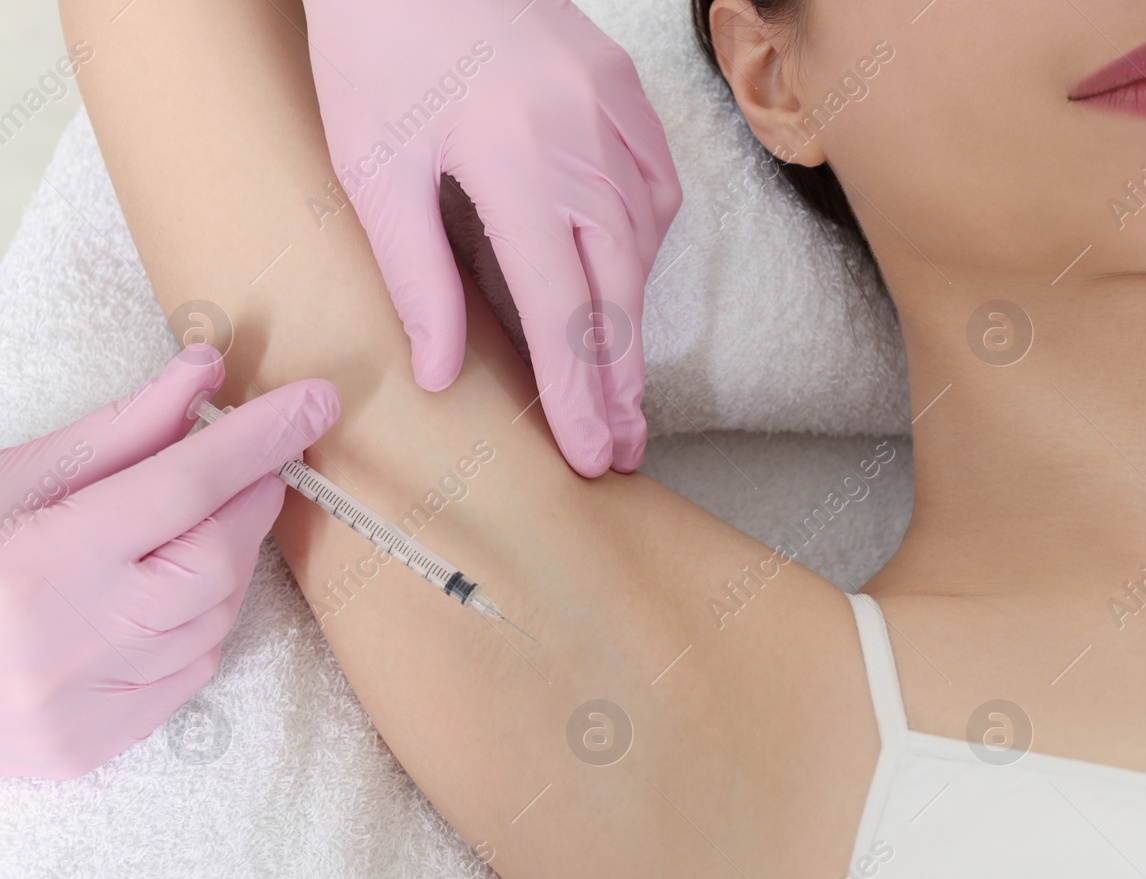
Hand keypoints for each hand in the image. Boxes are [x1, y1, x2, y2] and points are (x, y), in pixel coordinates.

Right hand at [0, 346, 340, 778]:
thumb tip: (205, 375)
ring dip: (222, 562)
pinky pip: (189, 672)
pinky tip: (158, 596)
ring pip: (214, 619)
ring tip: (184, 528)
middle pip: (216, 559)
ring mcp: (85, 707)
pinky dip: (194, 623)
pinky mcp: (92, 749)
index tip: (317, 401)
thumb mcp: (11, 478)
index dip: (258, 439)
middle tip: (251, 464)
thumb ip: (119, 433)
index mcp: (43, 564)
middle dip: (247, 503)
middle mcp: (73, 644)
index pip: (184, 487)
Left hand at [304, 0, 680, 475]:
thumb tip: (443, 373)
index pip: (561, 312)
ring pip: (645, 244)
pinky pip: (658, 187)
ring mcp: (615, 113)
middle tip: (624, 447)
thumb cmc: (376, 44)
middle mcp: (583, 144)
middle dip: (622, 381)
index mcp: (516, 165)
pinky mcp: (625, 90)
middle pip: (619, 293)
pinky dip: (645, 244)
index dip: (580, 394)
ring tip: (620, 382)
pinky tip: (625, 278)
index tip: (593, 455)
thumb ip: (417, 274)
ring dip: (633, 318)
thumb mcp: (374, 165)